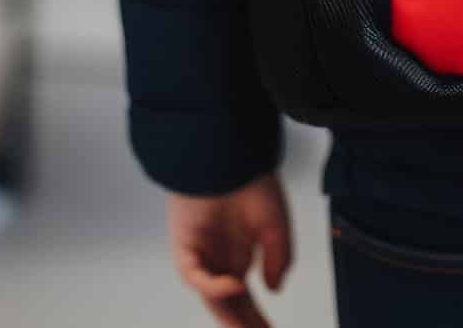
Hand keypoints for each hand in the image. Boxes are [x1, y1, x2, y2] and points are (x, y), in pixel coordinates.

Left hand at [167, 175, 292, 327]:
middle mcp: (218, 260)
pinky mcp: (184, 244)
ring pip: (210, 296)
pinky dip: (212, 284)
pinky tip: (235, 285)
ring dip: (227, 314)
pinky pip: (194, 274)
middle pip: (228, 305)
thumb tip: (275, 289)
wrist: (226, 152)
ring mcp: (201, 255)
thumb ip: (279, 257)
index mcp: (238, 256)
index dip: (256, 320)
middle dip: (243, 324)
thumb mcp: (276, 223)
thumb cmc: (250, 180)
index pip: (246, 300)